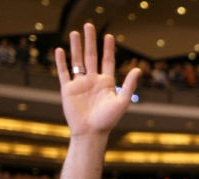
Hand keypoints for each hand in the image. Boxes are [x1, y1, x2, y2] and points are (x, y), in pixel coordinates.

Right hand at [55, 23, 140, 137]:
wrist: (91, 133)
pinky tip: (60, 50)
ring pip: (77, 61)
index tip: (108, 36)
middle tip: (88, 25)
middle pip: (91, 56)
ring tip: (74, 32)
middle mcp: (93, 81)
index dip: (107, 49)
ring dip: (75, 47)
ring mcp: (80, 84)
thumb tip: (138, 69)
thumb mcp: (122, 102)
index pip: (107, 61)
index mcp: (106, 83)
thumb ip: (129, 85)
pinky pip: (64, 73)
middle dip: (90, 41)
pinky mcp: (68, 90)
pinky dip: (61, 62)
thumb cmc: (108, 120)